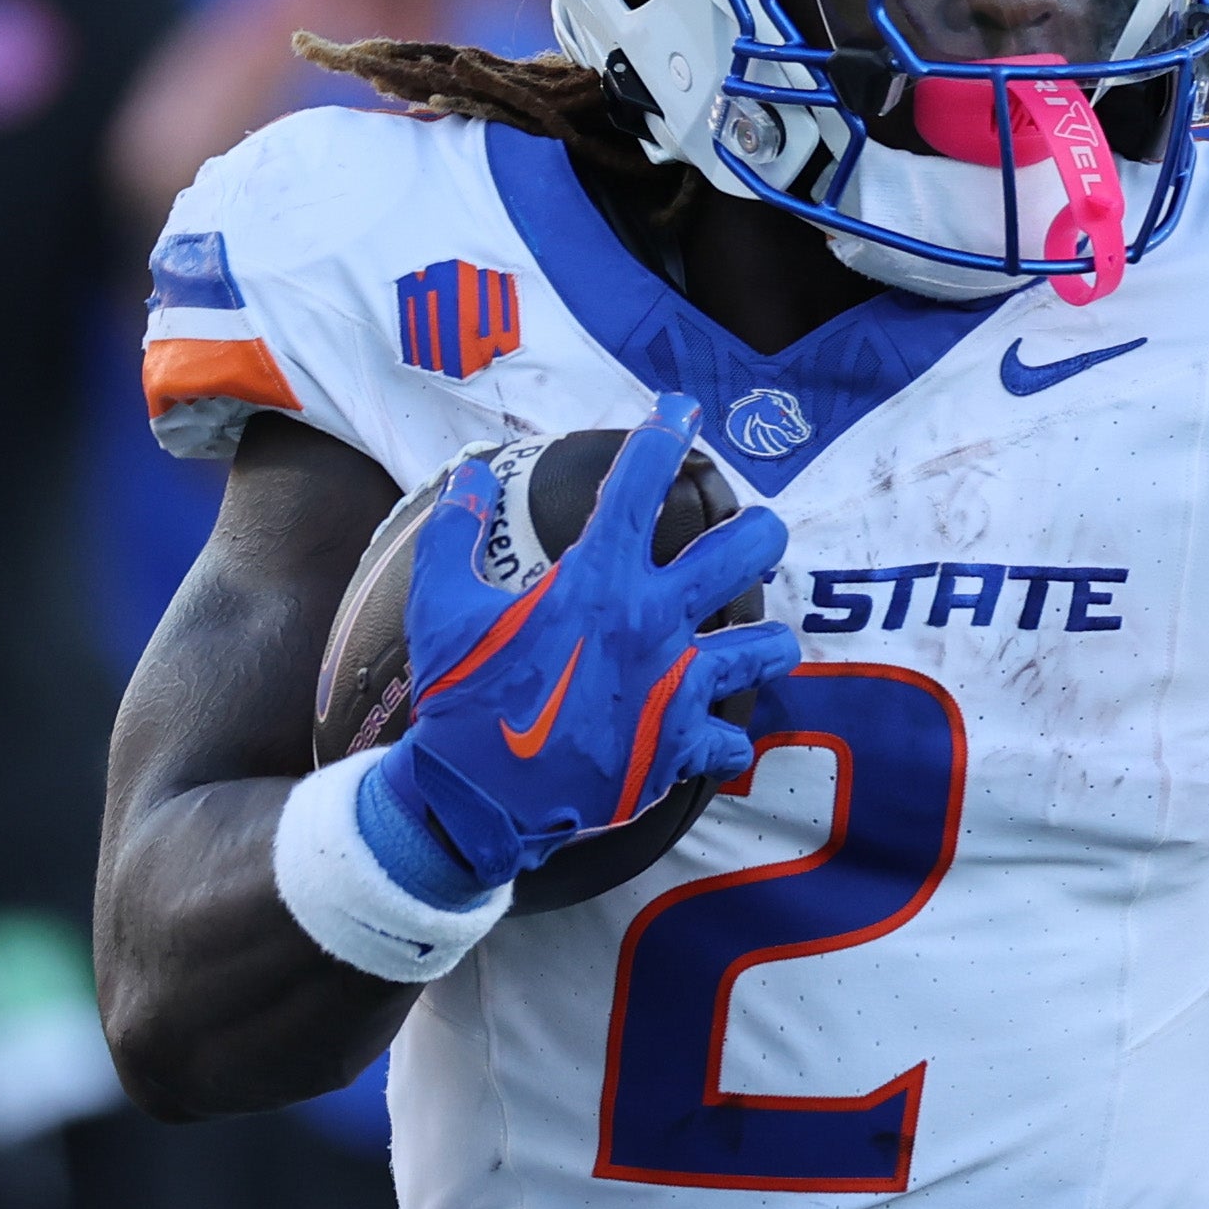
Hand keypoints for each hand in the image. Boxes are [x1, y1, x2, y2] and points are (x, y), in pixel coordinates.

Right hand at [393, 405, 798, 889]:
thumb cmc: (463, 699)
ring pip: (767, 648)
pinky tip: (715, 731)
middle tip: (752, 534)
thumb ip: (457, 532)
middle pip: (748, 549)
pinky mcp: (679, 747)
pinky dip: (724, 736)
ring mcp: (676, 688)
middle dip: (758, 531)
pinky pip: (731, 739)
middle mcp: (653, 624)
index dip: (665, 432)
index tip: (680, 410)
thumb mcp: (442, 606)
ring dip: (763, 641)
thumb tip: (471, 475)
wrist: (477, 799)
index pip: (642, 480)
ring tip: (754, 640)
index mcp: (598, 580)